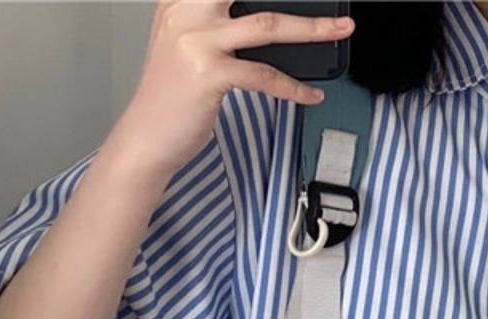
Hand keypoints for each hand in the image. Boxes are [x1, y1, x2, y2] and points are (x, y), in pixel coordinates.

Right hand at [110, 0, 353, 177]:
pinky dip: (293, 87)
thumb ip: (217, 24)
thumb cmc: (171, 96)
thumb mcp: (187, 45)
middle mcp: (185, 12)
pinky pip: (264, 76)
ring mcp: (196, 41)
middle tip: (333, 3)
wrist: (147, 136)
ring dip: (312, 28)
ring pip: (267, 26)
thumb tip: (271, 21)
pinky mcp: (208, 74)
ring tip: (339, 30)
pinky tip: (310, 94)